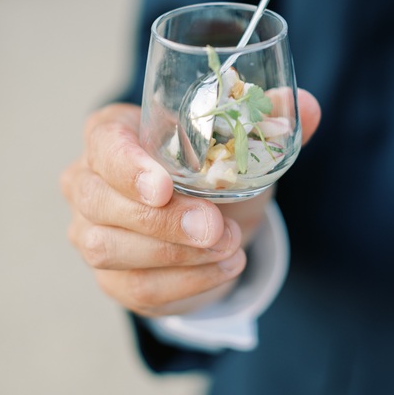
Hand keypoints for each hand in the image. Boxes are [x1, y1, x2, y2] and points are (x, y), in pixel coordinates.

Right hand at [60, 91, 319, 317]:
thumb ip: (269, 118)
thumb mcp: (236, 139)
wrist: (207, 212)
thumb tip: (307, 105)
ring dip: (177, 256)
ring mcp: (90, 231)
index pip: (103, 144)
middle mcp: (87, 179)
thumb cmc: (208, 164)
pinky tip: (222, 269)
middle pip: (101, 203)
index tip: (164, 188)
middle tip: (216, 227)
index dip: (127, 167)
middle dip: (163, 222)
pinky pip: (135, 289)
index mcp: (111, 133)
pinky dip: (185, 284)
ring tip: (230, 247)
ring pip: (111, 250)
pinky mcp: (109, 275)